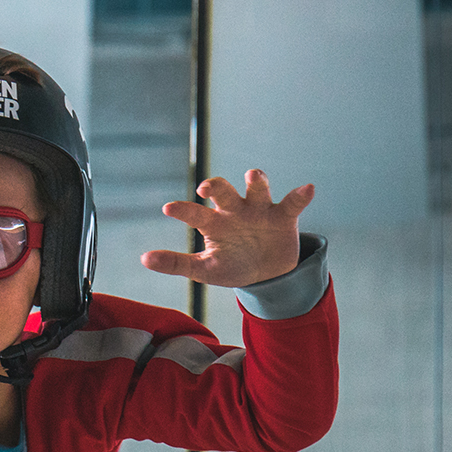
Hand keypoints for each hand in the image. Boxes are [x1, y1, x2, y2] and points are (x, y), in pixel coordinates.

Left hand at [140, 170, 314, 286]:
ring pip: (257, 189)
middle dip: (215, 186)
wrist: (267, 274)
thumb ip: (176, 263)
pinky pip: (293, 202)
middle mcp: (234, 210)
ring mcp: (259, 210)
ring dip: (256, 181)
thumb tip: (143, 259)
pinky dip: (300, 195)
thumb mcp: (204, 269)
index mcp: (213, 222)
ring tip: (253, 177)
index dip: (183, 210)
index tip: (168, 209)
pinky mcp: (284, 216)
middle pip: (223, 191)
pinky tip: (307, 188)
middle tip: (206, 187)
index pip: (195, 213)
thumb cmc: (230, 265)